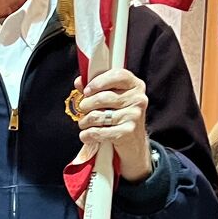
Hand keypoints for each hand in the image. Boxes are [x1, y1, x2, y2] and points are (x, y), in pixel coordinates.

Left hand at [76, 66, 153, 182]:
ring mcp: (134, 116)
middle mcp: (138, 99)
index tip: (86, 91)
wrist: (134, 143)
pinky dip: (87, 135)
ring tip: (84, 123)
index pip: (117, 75)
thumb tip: (80, 81)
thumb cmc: (119, 116)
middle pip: (102, 97)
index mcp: (135, 85)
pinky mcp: (127, 132)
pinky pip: (98, 132)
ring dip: (84, 122)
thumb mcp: (113, 98)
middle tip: (83, 110)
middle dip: (85, 105)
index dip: (98, 82)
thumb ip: (96, 87)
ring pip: (97, 116)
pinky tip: (86, 135)